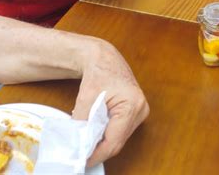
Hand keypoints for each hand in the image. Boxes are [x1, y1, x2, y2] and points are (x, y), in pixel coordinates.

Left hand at [73, 41, 148, 166]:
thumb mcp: (86, 97)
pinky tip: (95, 134)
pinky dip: (107, 135)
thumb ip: (82, 123)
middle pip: (118, 141)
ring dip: (103, 142)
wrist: (105, 57)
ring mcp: (141, 111)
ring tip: (86, 142)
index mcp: (132, 104)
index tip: (82, 160)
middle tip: (81, 153)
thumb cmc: (98, 71)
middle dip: (99, 149)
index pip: (114, 141)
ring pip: (119, 138)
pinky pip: (120, 131)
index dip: (97, 154)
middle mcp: (141, 109)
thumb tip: (77, 145)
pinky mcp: (136, 112)